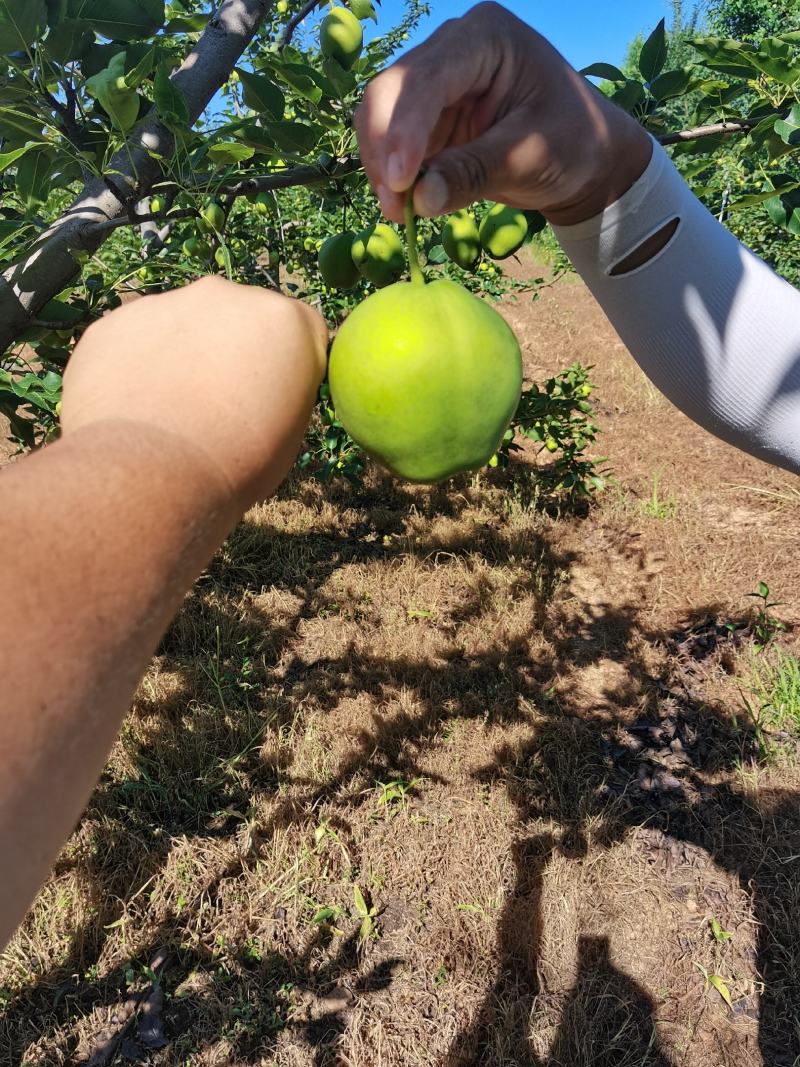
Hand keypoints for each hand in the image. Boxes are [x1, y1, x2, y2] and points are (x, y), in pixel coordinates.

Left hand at [62, 277, 327, 516]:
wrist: (150, 473)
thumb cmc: (237, 462)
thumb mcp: (289, 431)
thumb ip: (283, 389)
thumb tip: (266, 388)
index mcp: (284, 320)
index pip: (301, 330)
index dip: (288, 365)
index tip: (274, 398)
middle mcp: (226, 294)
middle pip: (238, 317)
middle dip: (233, 349)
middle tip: (220, 404)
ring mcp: (165, 302)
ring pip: (183, 324)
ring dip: (183, 355)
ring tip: (170, 411)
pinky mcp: (114, 321)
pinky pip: (135, 340)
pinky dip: (137, 366)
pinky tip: (135, 409)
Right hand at [356, 1, 652, 225]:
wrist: (587, 156)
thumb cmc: (573, 144)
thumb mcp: (529, 158)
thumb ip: (473, 173)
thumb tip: (418, 199)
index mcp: (486, 37)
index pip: (427, 79)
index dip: (404, 130)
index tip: (400, 183)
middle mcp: (452, 48)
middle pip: (390, 91)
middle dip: (385, 150)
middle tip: (395, 207)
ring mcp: (436, 81)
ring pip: (381, 118)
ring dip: (382, 167)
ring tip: (402, 212)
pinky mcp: (428, 116)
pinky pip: (392, 143)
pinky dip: (392, 175)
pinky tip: (407, 204)